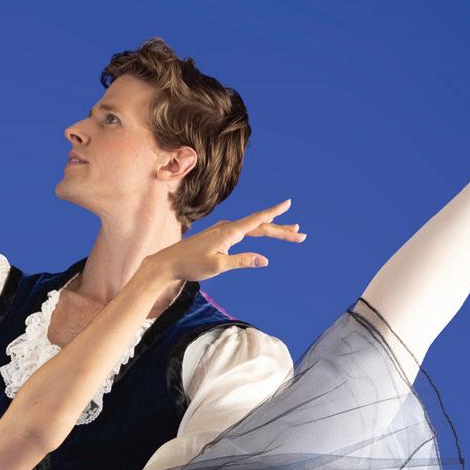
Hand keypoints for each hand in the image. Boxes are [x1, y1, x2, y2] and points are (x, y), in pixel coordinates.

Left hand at [139, 201, 303, 308]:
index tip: (288, 203)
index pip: (257, 220)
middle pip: (260, 226)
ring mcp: (223, 230)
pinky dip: (258, 231)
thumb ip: (242, 261)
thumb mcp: (218, 266)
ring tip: (290, 231)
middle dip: (281, 230)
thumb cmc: (191, 265)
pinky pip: (244, 230)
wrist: (168, 263)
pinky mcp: (219, 235)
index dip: (274, 212)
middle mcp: (227, 227)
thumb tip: (265, 260)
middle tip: (301, 235)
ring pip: (253, 228)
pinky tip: (263, 231)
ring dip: (272, 229)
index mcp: (229, 232)